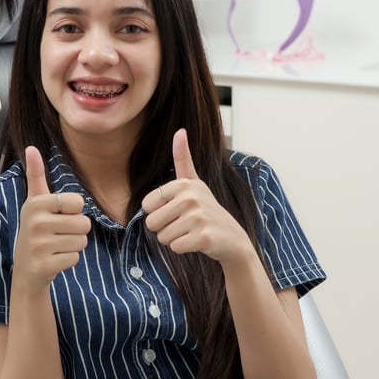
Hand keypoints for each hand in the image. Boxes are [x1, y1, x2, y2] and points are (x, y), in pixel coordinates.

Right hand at [13, 146, 90, 291]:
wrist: (25, 270)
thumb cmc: (36, 230)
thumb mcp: (35, 202)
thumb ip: (36, 175)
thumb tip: (31, 147)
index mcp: (36, 203)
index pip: (79, 202)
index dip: (73, 211)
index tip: (57, 216)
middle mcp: (36, 222)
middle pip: (84, 223)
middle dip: (76, 231)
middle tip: (58, 235)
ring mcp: (38, 245)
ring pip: (81, 241)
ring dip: (73, 246)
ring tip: (56, 247)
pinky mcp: (44, 265)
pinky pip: (75, 258)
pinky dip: (69, 261)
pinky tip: (54, 260)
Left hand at [142, 129, 251, 266]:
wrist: (232, 238)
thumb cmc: (206, 210)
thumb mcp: (194, 182)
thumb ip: (183, 158)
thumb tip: (180, 130)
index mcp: (183, 184)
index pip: (147, 206)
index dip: (158, 213)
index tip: (177, 210)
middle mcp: (191, 197)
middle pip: (152, 223)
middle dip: (164, 228)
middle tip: (185, 224)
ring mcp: (198, 217)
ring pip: (163, 237)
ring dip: (174, 239)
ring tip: (192, 231)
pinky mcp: (203, 237)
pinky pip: (175, 247)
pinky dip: (183, 248)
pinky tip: (197, 241)